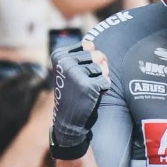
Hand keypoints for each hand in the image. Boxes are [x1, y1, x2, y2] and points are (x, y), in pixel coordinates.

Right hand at [51, 44, 110, 158]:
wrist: (68, 120)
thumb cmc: (73, 92)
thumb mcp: (72, 69)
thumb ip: (85, 55)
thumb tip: (97, 50)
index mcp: (59, 54)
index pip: (88, 46)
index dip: (90, 60)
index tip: (79, 72)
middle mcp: (65, 61)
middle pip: (97, 55)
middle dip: (98, 68)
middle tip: (87, 82)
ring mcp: (75, 73)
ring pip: (103, 67)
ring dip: (101, 79)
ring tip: (89, 89)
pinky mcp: (87, 85)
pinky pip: (106, 81)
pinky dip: (104, 89)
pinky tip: (93, 96)